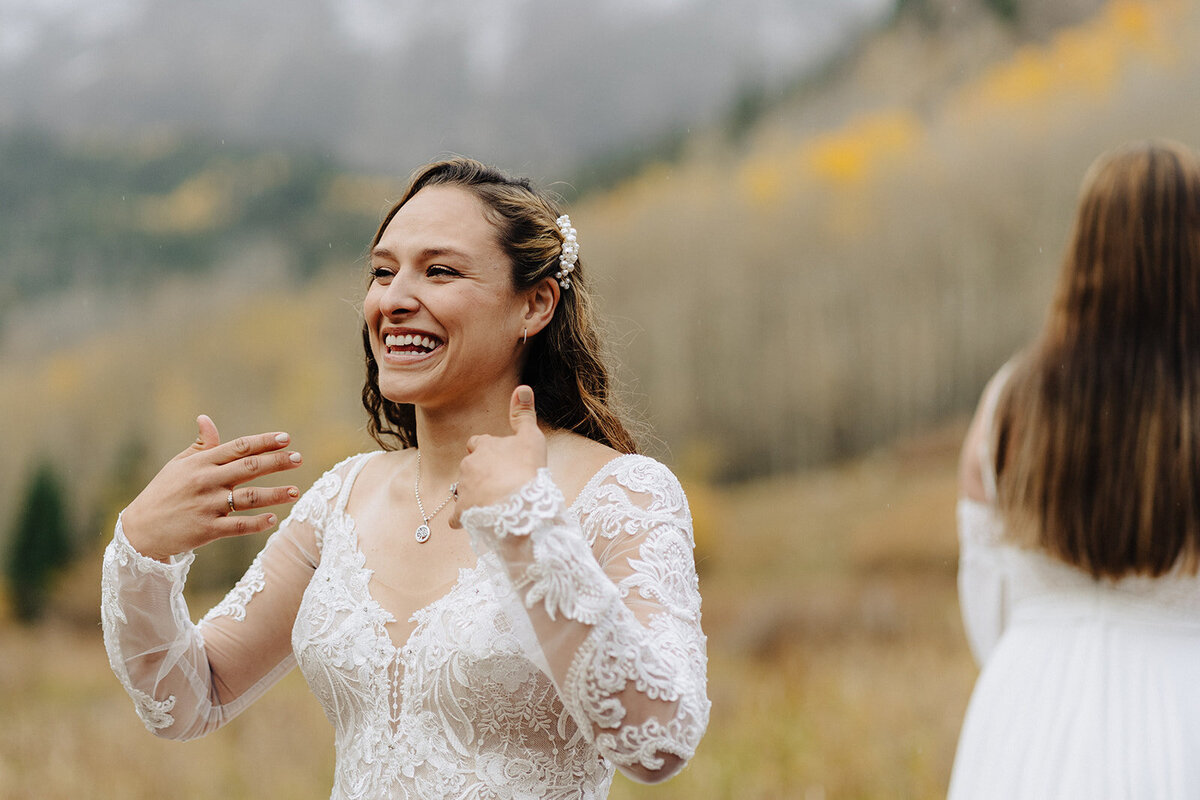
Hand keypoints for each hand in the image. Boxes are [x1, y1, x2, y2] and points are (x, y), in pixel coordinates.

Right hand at [120, 415, 302, 560]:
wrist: (139, 530)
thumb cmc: (164, 493)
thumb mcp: (179, 466)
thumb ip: (201, 445)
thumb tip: (206, 418)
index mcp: (201, 463)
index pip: (238, 447)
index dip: (264, 442)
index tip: (286, 438)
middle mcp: (206, 482)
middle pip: (248, 468)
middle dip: (277, 462)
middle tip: (298, 458)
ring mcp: (207, 506)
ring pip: (248, 498)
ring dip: (275, 494)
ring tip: (296, 491)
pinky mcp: (207, 530)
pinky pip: (238, 526)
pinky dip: (257, 523)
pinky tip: (274, 519)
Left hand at [449, 386, 546, 527]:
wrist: (518, 505)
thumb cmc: (526, 469)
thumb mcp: (531, 437)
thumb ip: (524, 414)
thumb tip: (522, 387)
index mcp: (483, 446)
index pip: (477, 443)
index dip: (486, 450)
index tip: (499, 458)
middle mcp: (468, 465)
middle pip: (470, 467)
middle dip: (480, 474)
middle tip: (501, 483)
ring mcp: (463, 490)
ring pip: (464, 491)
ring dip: (475, 496)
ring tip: (495, 504)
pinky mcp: (462, 512)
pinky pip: (458, 517)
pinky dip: (463, 519)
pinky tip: (476, 522)